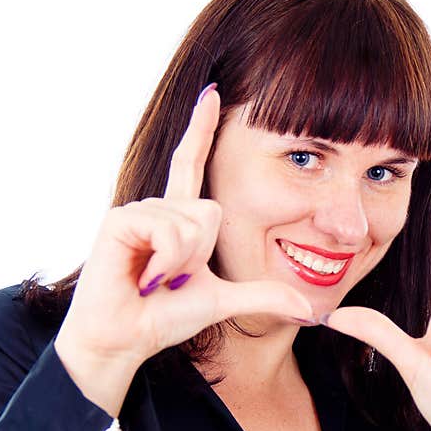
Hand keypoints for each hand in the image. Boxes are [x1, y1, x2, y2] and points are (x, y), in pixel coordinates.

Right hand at [54, 85, 313, 415]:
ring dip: (181, 264)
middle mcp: (160, 207)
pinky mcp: (120, 220)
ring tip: (155, 280)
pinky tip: (144, 277)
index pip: (192, 162)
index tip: (213, 92)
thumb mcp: (222, 300)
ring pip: (192, 223)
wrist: (125, 338)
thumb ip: (263, 296)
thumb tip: (310, 310)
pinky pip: (169, 231)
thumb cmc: (165, 317)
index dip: (202, 128)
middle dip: (201, 255)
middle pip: (211, 210)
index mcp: (180, 217)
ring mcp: (138, 210)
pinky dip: (166, 262)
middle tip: (172, 280)